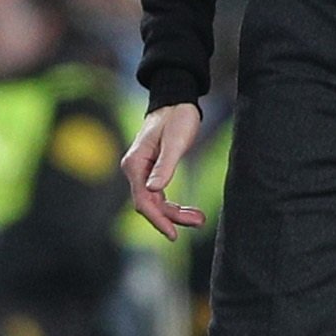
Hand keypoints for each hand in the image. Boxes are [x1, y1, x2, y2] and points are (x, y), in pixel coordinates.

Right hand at [121, 103, 206, 240]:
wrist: (176, 102)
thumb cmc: (176, 118)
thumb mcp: (174, 142)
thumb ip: (165, 166)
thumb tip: (154, 190)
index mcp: (135, 164)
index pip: (143, 199)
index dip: (158, 219)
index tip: (173, 234)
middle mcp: (135, 170)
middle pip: (149, 204)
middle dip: (172, 217)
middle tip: (199, 222)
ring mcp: (142, 172)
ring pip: (156, 202)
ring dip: (176, 213)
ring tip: (199, 219)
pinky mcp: (152, 172)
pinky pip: (160, 196)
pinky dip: (174, 205)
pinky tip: (190, 212)